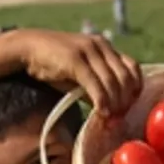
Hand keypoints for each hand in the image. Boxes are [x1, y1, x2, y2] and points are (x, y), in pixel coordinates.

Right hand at [16, 29, 142, 118]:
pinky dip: (101, 101)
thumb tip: (112, 112)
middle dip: (126, 100)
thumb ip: (96, 88)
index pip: (133, 67)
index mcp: (105, 46)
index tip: (130, 105)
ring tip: (111, 119)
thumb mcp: (80, 75)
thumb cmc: (54, 64)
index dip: (136, 88)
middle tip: (120, 117)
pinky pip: (95, 83)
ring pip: (112, 82)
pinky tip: (101, 113)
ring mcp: (88, 50)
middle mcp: (100, 45)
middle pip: (125, 76)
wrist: (27, 48)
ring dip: (115, 104)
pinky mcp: (75, 59)